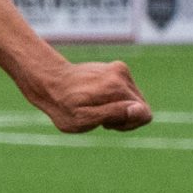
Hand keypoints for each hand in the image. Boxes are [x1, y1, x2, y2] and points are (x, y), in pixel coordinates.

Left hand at [23, 58, 151, 133]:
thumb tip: (138, 110)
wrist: (48, 82)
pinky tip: (96, 99)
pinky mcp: (116, 67)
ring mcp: (119, 69)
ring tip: (95, 107)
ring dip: (118, 108)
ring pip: (134, 99)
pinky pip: (126, 91)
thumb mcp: (83, 120)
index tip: (108, 123)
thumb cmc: (62, 106)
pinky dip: (114, 99)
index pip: (144, 115)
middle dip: (123, 117)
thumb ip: (113, 115)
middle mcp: (121, 75)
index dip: (128, 124)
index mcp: (116, 88)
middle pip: (140, 107)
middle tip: (99, 117)